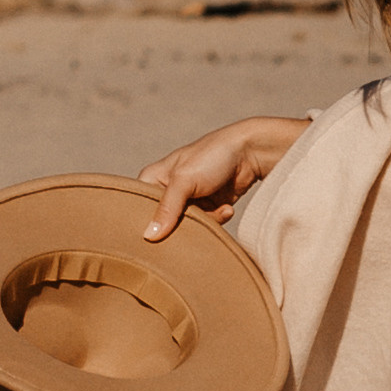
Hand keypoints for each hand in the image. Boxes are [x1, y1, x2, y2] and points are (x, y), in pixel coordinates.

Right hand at [139, 114, 306, 237]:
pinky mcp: (207, 208)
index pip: (140, 210)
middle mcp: (167, 191)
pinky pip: (206, 225)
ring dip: (207, 221)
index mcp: (152, 180)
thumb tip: (149, 237)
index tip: (165, 230)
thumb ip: (166, 208)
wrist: (250, 153)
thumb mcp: (184, 180)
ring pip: (188, 227)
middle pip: (165, 223)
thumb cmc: (212, 156)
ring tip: (219, 208)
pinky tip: (227, 208)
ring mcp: (188, 201)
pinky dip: (218, 219)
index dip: (150, 223)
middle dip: (185, 224)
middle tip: (199, 219)